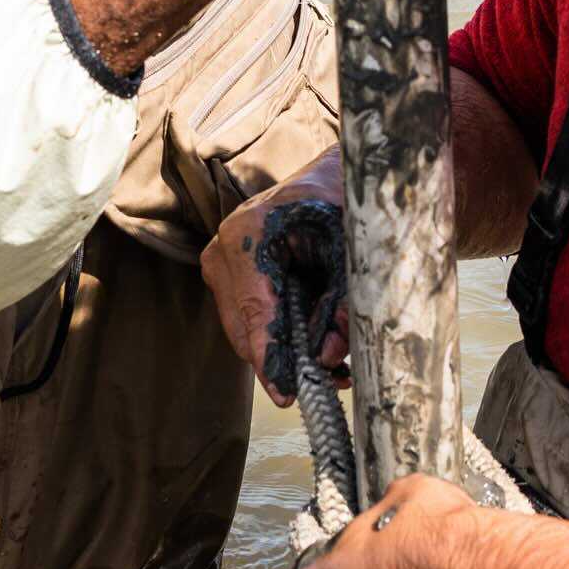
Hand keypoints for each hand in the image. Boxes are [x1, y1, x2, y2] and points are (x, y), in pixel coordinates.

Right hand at [201, 157, 347, 404]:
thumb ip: (341, 305)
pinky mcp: (228, 272)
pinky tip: (313, 340)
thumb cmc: (339, 205)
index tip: (286, 393)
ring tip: (332, 363)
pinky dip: (277, 332)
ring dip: (282, 348)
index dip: (271, 356)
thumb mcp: (349, 254)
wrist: (330, 175)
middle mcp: (223, 249)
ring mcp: (220, 261)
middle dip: (283, 359)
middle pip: (244, 327)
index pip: (255, 311)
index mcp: (248, 235)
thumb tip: (329, 357)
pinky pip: (247, 315)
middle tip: (328, 381)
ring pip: (245, 327)